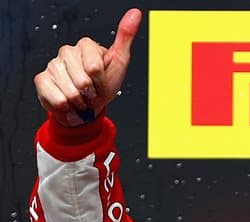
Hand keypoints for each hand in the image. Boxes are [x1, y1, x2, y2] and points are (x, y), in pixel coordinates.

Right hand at [33, 8, 141, 126]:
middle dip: (91, 93)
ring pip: (70, 92)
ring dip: (80, 102)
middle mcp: (67, 52)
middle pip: (82, 81)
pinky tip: (70, 103)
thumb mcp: (120, 61)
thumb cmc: (105, 83)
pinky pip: (57, 100)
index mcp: (86, 45)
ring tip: (82, 97)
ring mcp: (53, 65)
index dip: (101, 81)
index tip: (101, 81)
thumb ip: (125, 37)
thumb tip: (135, 13)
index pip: (94, 68)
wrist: (89, 106)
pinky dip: (67, 108)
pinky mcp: (41, 80)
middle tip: (92, 91)